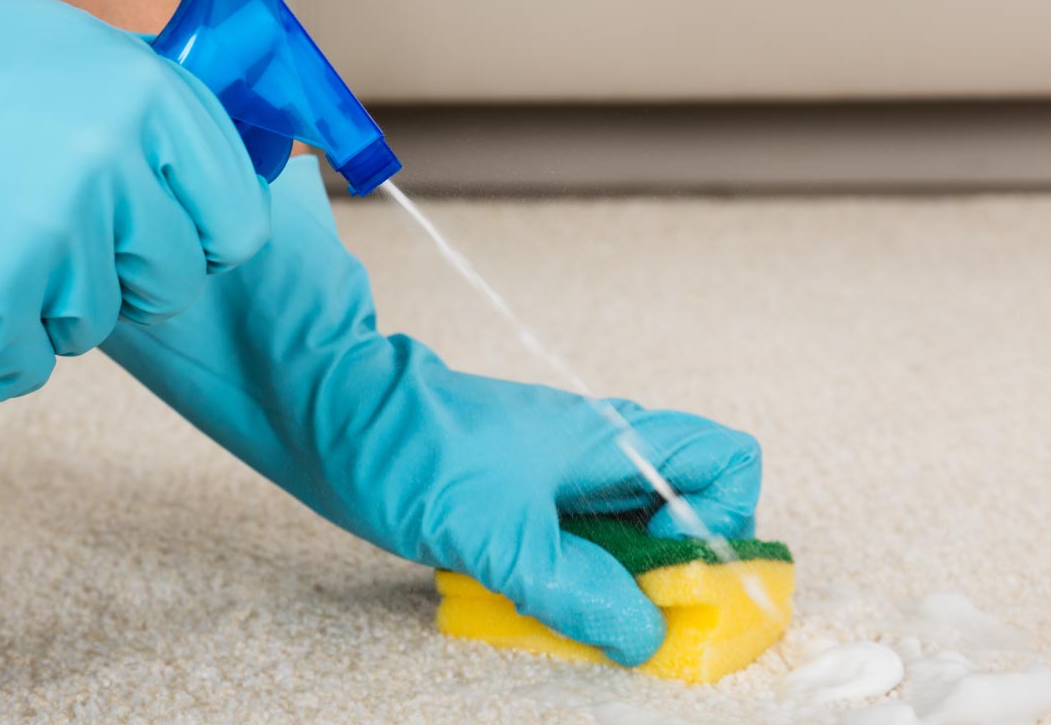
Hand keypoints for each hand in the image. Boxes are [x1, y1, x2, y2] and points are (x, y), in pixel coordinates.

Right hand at [0, 0, 268, 399]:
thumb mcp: (67, 57)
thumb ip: (147, 121)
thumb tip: (205, 183)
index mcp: (148, 97)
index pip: (236, 219)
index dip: (196, 242)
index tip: (156, 241)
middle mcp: (115, 162)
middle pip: (169, 282)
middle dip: (114, 278)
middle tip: (49, 243)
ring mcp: (55, 231)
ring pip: (94, 326)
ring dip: (40, 307)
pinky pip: (26, 368)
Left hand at [103, 156, 762, 665]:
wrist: (326, 414)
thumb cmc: (411, 448)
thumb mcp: (499, 533)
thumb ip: (577, 589)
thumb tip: (648, 636)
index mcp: (614, 439)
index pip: (725, 462)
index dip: (719, 518)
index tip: (666, 562)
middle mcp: (601, 457)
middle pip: (683, 516)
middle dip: (668, 578)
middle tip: (625, 621)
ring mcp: (562, 482)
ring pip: (627, 544)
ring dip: (612, 591)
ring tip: (564, 614)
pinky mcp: (523, 506)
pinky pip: (574, 555)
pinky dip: (565, 589)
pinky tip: (525, 603)